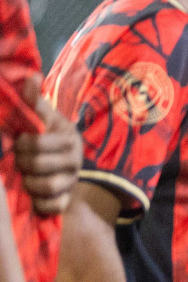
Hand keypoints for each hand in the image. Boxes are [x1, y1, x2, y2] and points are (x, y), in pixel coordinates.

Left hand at [11, 73, 81, 214]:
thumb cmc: (45, 136)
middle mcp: (75, 160)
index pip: (37, 142)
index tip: (19, 141)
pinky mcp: (68, 200)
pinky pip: (55, 206)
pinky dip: (41, 203)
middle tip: (18, 160)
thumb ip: (34, 101)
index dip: (22, 144)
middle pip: (40, 165)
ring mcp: (72, 181)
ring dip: (29, 183)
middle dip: (22, 163)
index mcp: (68, 137)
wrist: (58, 164)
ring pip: (49, 186)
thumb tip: (31, 75)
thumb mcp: (42, 118)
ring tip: (24, 178)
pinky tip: (33, 195)